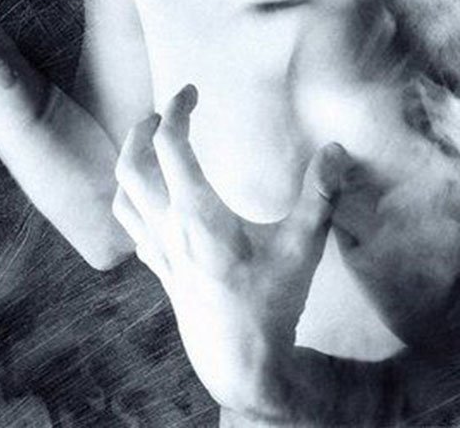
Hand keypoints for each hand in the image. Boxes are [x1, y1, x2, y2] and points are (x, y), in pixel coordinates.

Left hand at [112, 86, 351, 418]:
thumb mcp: (302, 250)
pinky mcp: (161, 272)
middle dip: (143, 130)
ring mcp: (160, 253)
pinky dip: (132, 199)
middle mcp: (170, 229)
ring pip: (123, 196)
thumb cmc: (271, 308)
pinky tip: (151, 198)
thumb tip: (336, 149)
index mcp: (198, 215)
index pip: (170, 145)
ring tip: (150, 144)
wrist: (241, 368)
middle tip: (165, 111)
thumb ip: (318, 197)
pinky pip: (131, 226)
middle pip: (132, 165)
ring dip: (130, 162)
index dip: (176, 109)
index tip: (190, 91)